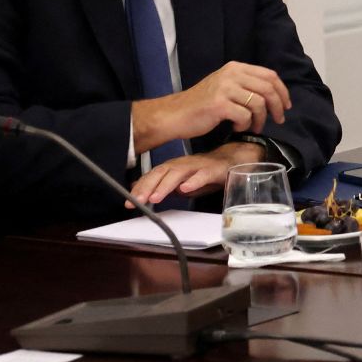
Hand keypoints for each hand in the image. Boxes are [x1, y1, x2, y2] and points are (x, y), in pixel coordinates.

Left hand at [126, 144, 255, 207]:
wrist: (232, 160)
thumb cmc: (205, 173)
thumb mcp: (182, 182)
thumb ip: (165, 186)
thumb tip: (144, 192)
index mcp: (173, 168)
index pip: (152, 176)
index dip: (140, 188)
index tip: (128, 202)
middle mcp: (182, 165)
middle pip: (161, 173)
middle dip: (147, 187)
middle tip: (137, 201)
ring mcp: (197, 166)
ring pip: (178, 173)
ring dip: (165, 185)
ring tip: (155, 197)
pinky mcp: (213, 170)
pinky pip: (202, 175)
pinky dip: (194, 181)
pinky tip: (186, 189)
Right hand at [132, 61, 290, 152]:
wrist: (174, 115)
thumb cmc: (202, 105)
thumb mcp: (225, 86)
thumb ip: (246, 85)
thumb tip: (274, 95)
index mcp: (235, 68)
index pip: (270, 75)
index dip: (282, 91)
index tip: (286, 105)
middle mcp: (231, 74)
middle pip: (268, 88)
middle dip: (277, 107)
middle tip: (278, 120)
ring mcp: (224, 88)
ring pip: (258, 103)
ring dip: (260, 120)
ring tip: (253, 127)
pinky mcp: (219, 104)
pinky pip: (244, 116)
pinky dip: (245, 125)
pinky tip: (236, 127)